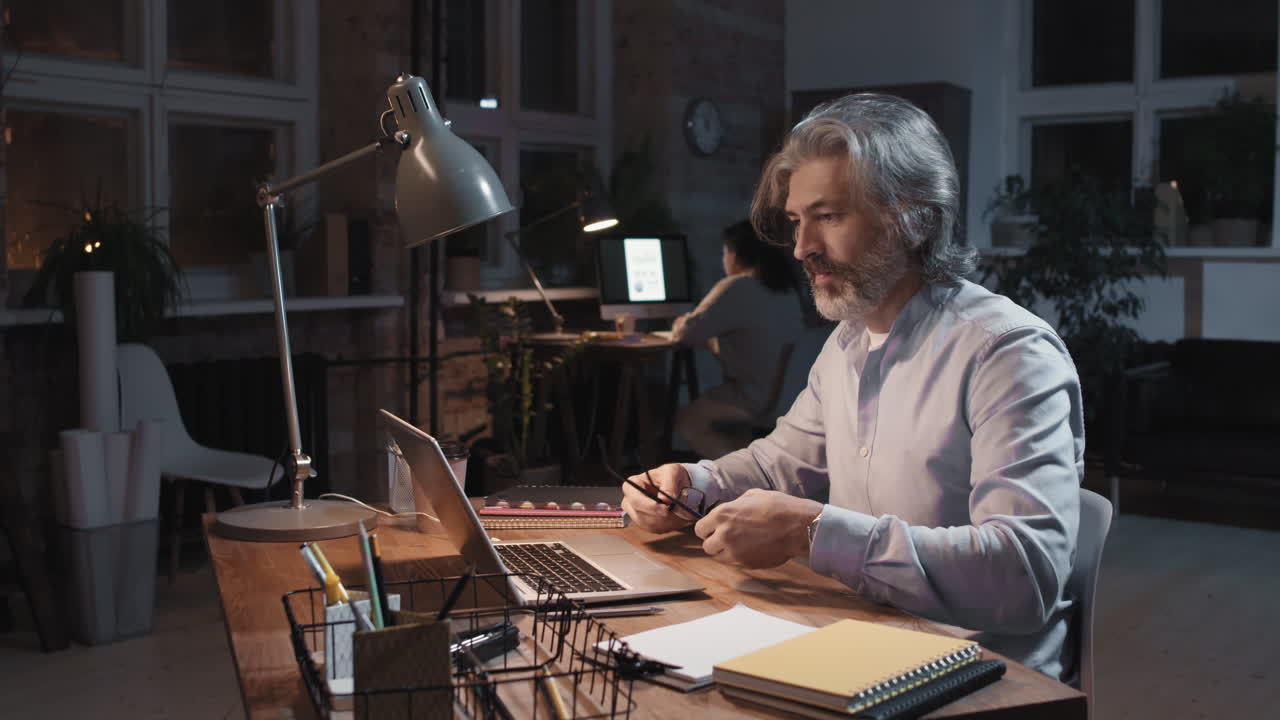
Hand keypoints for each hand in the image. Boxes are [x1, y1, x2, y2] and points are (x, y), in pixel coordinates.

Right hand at [620, 463, 691, 533]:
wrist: (676, 483)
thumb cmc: (670, 475)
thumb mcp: (672, 472)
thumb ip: (669, 484)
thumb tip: (665, 499)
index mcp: (632, 485)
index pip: (635, 500)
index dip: (651, 506)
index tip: (667, 508)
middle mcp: (629, 501)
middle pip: (641, 515)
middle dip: (661, 515)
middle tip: (678, 511)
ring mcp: (635, 514)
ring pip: (649, 525)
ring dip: (667, 522)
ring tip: (680, 512)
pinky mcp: (645, 523)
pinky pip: (655, 529)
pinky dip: (668, 526)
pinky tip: (677, 517)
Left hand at [694, 489, 821, 568]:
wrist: (800, 527)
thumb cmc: (779, 508)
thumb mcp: (753, 495)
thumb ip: (735, 504)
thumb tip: (730, 509)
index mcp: (722, 515)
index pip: (700, 529)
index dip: (708, 529)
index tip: (714, 528)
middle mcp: (724, 535)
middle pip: (706, 546)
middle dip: (715, 542)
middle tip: (728, 537)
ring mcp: (735, 552)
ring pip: (719, 557)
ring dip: (726, 552)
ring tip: (741, 543)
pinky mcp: (747, 564)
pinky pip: (736, 563)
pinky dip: (741, 558)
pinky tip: (753, 548)